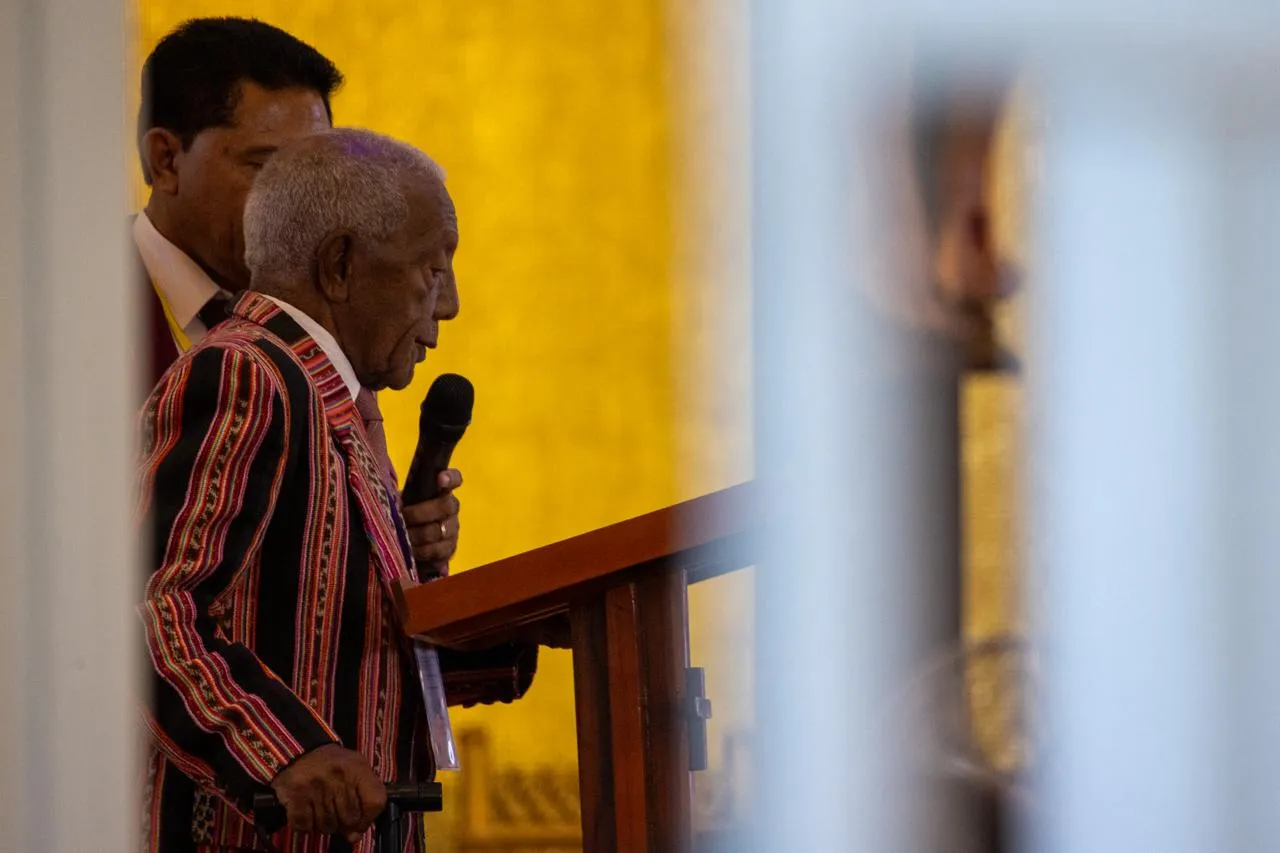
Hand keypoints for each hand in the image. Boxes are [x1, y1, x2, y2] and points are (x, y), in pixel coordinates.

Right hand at [270, 744, 385, 842]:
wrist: (300, 753)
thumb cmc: (331, 766)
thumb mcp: (353, 774)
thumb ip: (362, 802)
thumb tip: (354, 837)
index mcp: (358, 768)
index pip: (376, 802)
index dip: (369, 818)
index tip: (360, 821)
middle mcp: (338, 775)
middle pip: (350, 819)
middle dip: (343, 822)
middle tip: (334, 810)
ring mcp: (316, 785)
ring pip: (328, 826)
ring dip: (323, 824)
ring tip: (320, 808)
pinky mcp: (296, 795)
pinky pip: (305, 826)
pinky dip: (305, 826)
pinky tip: (306, 811)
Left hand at [401, 468, 461, 576]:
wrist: (410, 542)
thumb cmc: (406, 515)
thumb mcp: (403, 501)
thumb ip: (401, 497)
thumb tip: (394, 502)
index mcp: (442, 491)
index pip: (455, 479)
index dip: (450, 477)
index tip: (440, 478)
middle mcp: (452, 509)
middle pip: (444, 507)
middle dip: (419, 513)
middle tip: (401, 517)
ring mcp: (453, 530)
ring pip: (437, 531)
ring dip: (416, 535)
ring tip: (400, 536)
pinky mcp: (449, 550)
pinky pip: (437, 551)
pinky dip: (420, 552)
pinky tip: (410, 551)